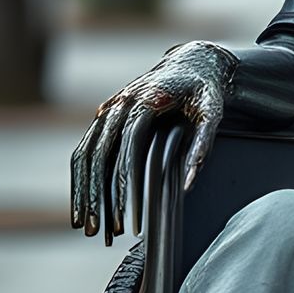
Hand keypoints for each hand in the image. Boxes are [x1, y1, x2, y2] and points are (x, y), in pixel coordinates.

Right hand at [69, 40, 238, 243]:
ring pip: (86, 153)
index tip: (127, 215)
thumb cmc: (206, 90)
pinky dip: (80, 177)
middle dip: (96, 196)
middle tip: (96, 231)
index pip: (129, 148)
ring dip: (82, 191)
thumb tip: (188, 185)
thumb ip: (202, 147)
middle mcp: (121, 102)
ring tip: (83, 225)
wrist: (192, 61)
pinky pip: (86, 148)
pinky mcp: (106, 116)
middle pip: (99, 155)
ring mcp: (109, 108)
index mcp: (147, 100)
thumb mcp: (213, 114)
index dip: (127, 184)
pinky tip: (81, 203)